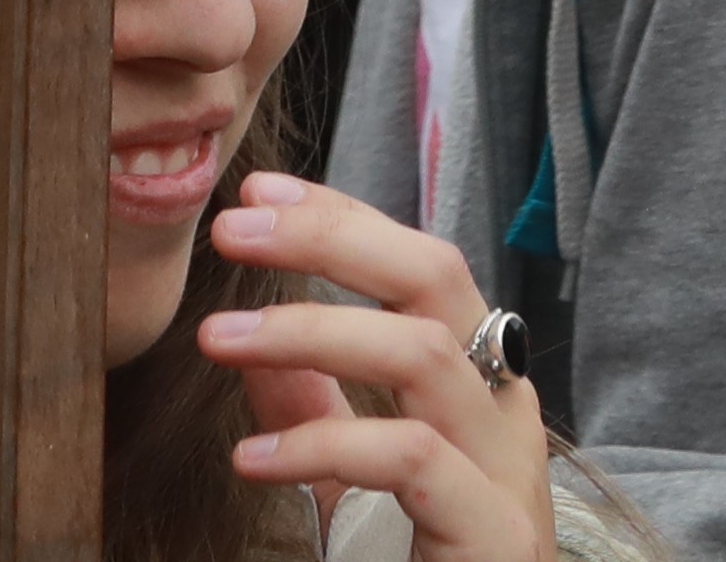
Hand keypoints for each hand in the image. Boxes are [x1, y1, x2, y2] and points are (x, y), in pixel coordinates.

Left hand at [204, 172, 555, 560]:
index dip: (343, 220)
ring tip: (217, 339)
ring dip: (313, 330)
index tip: (254, 197)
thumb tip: (256, 340)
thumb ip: (319, 411)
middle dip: (333, 238)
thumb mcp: (353, 485)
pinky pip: (412, 461)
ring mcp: (508, 474)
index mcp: (479, 390)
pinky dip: (325, 446)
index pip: (422, 269)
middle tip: (233, 229)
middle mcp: (505, 414)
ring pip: (425, 355)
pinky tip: (252, 459)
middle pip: (437, 279)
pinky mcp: (494, 536)